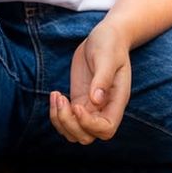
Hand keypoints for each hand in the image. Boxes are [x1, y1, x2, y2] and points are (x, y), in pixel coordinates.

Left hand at [50, 19, 131, 144]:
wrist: (106, 36)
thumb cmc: (110, 43)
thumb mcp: (107, 56)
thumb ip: (103, 78)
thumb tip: (96, 100)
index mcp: (117, 101)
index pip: (106, 129)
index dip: (89, 124)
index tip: (77, 106)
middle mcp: (104, 108)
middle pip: (87, 136)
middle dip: (70, 124)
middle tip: (62, 100)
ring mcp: (91, 107)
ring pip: (74, 133)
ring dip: (60, 120)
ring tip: (56, 96)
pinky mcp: (79, 101)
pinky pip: (66, 120)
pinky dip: (56, 114)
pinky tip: (55, 94)